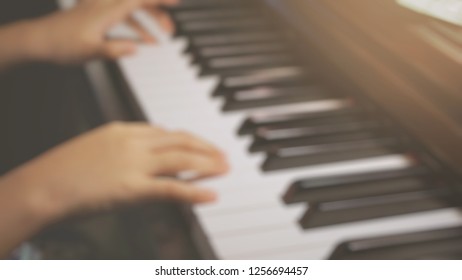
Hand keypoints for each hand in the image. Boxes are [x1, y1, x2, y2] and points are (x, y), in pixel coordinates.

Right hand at [3, 122, 227, 221]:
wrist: (43, 184)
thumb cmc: (64, 170)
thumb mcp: (98, 149)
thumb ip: (124, 150)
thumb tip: (145, 160)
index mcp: (124, 130)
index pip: (166, 132)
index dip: (189, 139)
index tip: (201, 145)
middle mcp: (133, 142)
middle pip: (180, 140)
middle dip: (206, 148)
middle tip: (223, 155)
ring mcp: (134, 163)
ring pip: (182, 159)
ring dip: (208, 164)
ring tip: (225, 169)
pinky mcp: (132, 187)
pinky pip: (172, 187)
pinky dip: (195, 191)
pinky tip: (210, 195)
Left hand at [26, 0, 178, 63]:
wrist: (41, 40)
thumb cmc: (61, 44)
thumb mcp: (90, 51)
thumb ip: (114, 49)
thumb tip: (135, 48)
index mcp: (106, 11)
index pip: (138, 0)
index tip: (176, 2)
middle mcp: (105, 5)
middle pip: (139, 2)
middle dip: (159, 13)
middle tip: (171, 27)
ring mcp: (101, 9)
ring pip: (133, 9)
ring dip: (149, 20)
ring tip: (163, 34)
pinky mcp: (98, 14)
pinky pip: (123, 16)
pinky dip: (136, 26)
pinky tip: (144, 40)